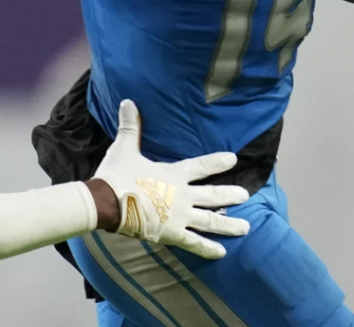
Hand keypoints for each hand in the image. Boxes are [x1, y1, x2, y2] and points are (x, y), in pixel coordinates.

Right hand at [91, 100, 249, 258]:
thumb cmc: (118, 174)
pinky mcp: (172, 234)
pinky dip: (208, 248)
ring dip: (229, 224)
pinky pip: (194, 243)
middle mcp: (182, 196)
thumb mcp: (124, 147)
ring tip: (246, 228)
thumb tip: (128, 101)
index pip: (201, 166)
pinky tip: (222, 253)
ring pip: (211, 221)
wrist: (107, 200)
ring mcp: (180, 217)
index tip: (234, 159)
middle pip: (212, 195)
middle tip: (246, 195)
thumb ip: (130, 126)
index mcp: (173, 175)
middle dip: (230, 194)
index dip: (217, 162)